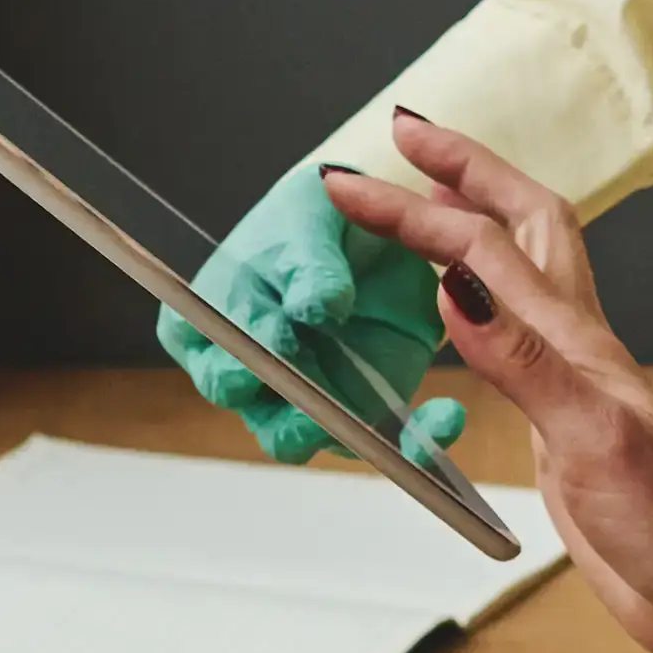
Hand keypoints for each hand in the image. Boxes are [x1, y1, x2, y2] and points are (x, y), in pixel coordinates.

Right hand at [158, 163, 462, 463]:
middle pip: (258, 414)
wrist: (377, 220)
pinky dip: (420, 435)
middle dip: (285, 418)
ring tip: (368, 424)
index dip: (231, 363)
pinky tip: (447, 413)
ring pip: (320, 436)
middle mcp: (263, 366)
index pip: (206, 352)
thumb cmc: (319, 218)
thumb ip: (309, 260)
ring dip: (343, 434)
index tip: (268, 346)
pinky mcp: (370, 402)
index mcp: (224, 315)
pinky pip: (391, 437)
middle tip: (312, 407)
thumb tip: (315, 306)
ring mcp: (316, 389)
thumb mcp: (310, 215)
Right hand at [325, 113, 652, 652]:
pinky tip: (447, 307)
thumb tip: (456, 282)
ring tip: (419, 194)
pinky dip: (467, 298)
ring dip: (467, 219)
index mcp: (575, 336)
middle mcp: (570, 342)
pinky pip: (502, 332)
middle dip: (460, 168)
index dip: (411, 209)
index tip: (347, 184)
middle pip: (518, 222)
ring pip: (514, 268)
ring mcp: (564, 377)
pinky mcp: (554, 418)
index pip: (478, 247)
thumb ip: (523, 360)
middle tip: (404, 135)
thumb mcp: (593, 437)